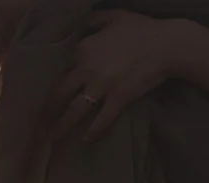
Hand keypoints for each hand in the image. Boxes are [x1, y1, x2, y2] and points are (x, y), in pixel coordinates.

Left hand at [46, 11, 190, 142]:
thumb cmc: (142, 29)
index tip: (42, 91)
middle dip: (48, 108)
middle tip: (40, 119)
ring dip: (62, 125)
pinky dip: (93, 132)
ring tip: (54, 136)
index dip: (49, 80)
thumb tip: (81, 24)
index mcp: (84, 48)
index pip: (59, 67)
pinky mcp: (118, 98)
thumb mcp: (114, 16)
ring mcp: (102, 85)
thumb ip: (94, 20)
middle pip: (60, 92)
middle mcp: (87, 69)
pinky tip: (86, 141)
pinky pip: (101, 120)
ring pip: (75, 110)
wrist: (167, 44)